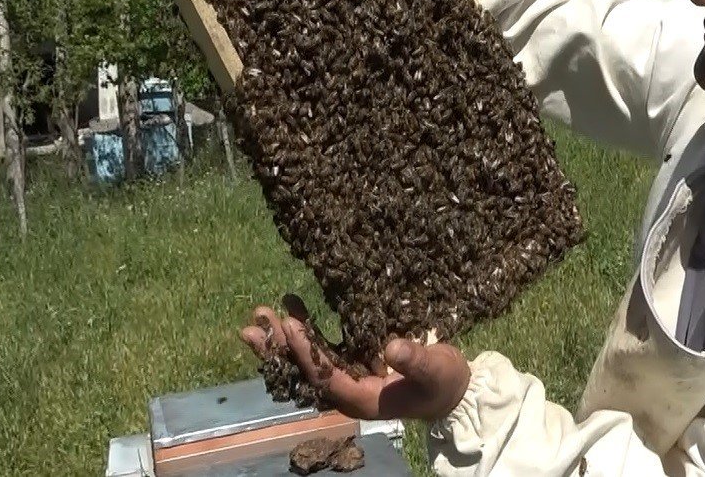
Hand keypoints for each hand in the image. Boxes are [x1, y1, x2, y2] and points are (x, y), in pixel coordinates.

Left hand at [239, 296, 470, 422]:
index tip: (289, 326)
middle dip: (278, 349)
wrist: (452, 390)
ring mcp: (347, 377)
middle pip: (304, 370)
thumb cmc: (444, 382)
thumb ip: (415, 360)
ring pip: (307, 359)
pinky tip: (293, 306)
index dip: (306, 352)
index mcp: (363, 399)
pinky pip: (320, 349)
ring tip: (261, 313)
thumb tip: (391, 346)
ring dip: (284, 338)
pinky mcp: (351, 364)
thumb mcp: (437, 371)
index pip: (325, 375)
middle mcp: (347, 390)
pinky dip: (305, 330)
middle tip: (252, 326)